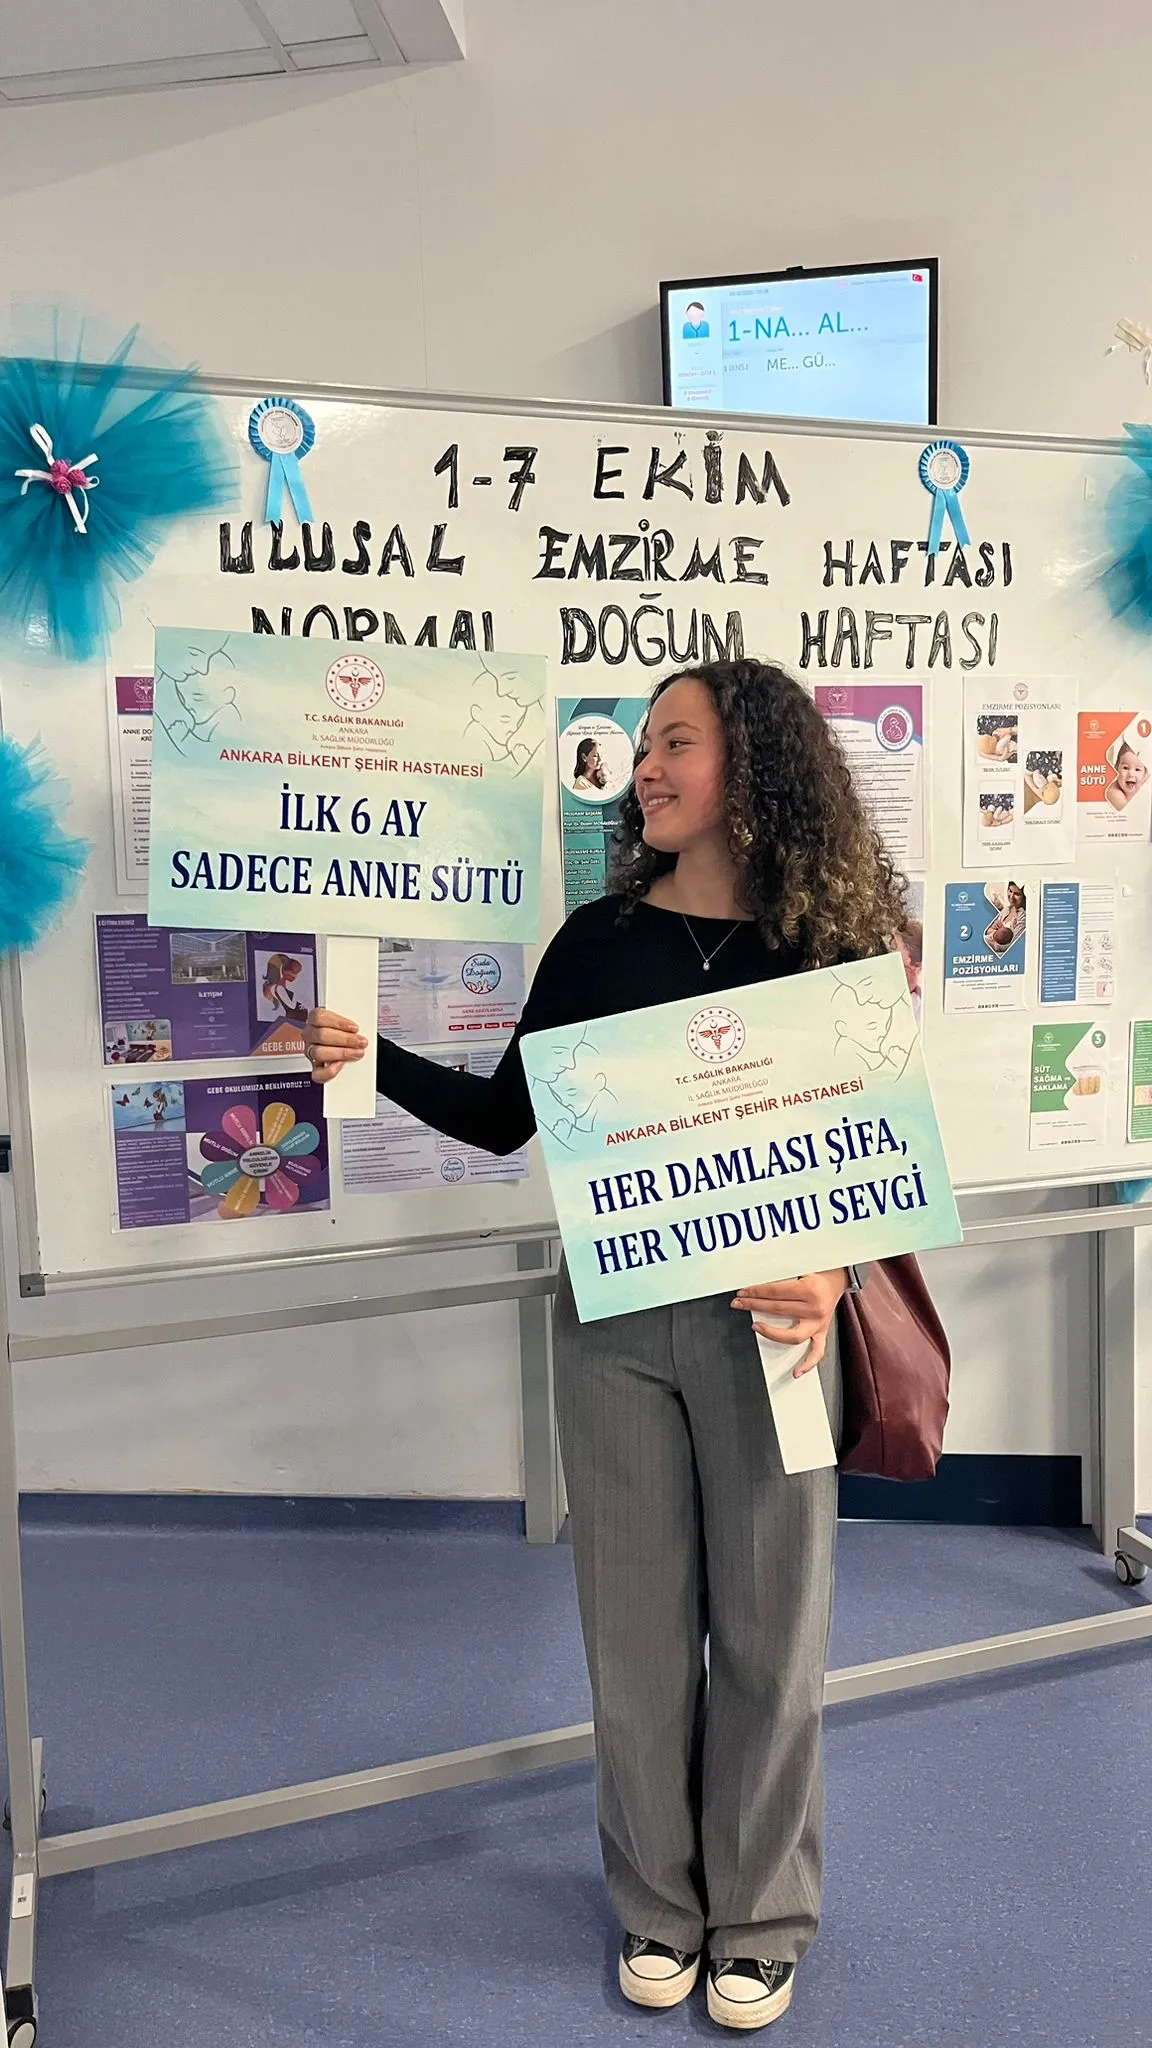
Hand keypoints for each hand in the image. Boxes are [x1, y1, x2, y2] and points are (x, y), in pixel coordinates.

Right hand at [303, 1009, 367, 1084]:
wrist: (344, 1045)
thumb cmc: (345, 1032)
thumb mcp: (347, 1023)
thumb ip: (348, 1025)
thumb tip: (358, 1030)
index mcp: (314, 1020)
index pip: (319, 1017)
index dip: (338, 1022)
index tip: (355, 1028)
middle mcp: (310, 1035)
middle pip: (321, 1035)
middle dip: (345, 1039)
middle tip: (361, 1042)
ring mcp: (311, 1052)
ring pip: (319, 1053)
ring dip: (341, 1053)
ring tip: (357, 1053)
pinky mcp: (315, 1068)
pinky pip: (317, 1074)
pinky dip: (329, 1071)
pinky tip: (341, 1065)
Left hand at [731, 1269, 847, 1376]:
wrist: (836, 1281)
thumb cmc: (818, 1274)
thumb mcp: (800, 1268)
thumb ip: (781, 1276)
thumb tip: (758, 1283)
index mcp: (810, 1290)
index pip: (775, 1292)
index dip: (756, 1292)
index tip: (744, 1292)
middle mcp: (815, 1309)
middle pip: (778, 1310)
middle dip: (754, 1305)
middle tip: (740, 1303)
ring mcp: (819, 1323)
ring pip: (792, 1335)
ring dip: (771, 1333)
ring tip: (756, 1327)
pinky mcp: (821, 1332)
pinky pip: (816, 1352)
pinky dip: (807, 1364)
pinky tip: (796, 1371)